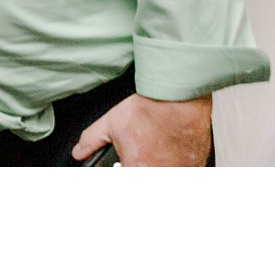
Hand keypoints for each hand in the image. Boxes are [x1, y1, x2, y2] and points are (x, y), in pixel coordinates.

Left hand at [71, 92, 212, 166]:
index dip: (124, 169)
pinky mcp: (196, 166)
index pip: (123, 175)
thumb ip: (91, 141)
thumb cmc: (149, 111)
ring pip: (163, 173)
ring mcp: (179, 172)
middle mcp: (158, 174)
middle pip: (145, 173)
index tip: (124, 165)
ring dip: (159, 165)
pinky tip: (171, 149)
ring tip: (157, 150)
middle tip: (141, 155)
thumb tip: (79, 151)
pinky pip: (183, 171)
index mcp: (137, 170)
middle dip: (141, 166)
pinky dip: (176, 164)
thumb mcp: (110, 123)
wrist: (178, 100)